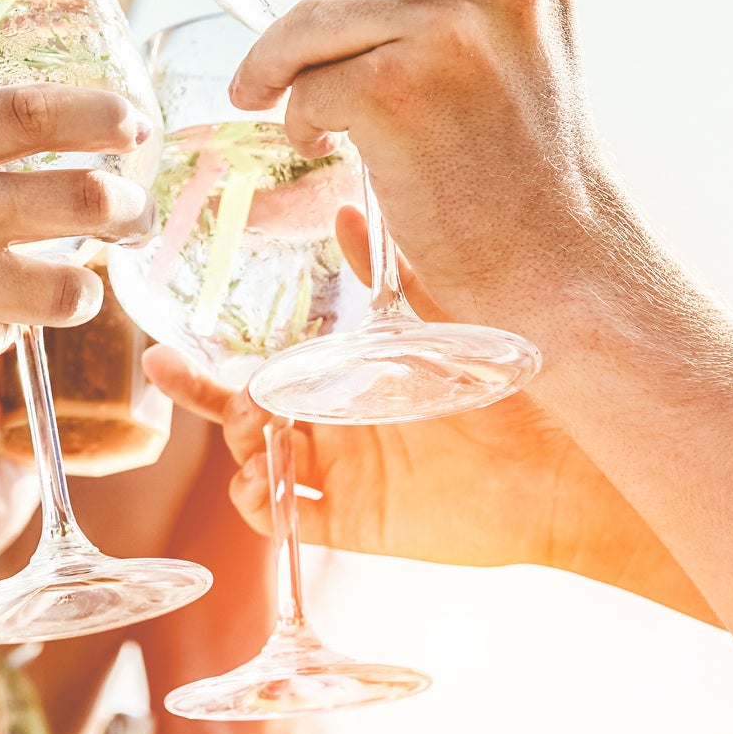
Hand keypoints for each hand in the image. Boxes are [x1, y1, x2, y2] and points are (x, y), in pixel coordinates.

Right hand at [0, 83, 153, 426]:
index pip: (39, 113)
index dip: (103, 116)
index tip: (134, 125)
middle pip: (88, 198)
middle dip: (131, 208)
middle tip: (137, 215)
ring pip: (74, 288)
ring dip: (85, 288)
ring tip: (74, 287)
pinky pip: (6, 342)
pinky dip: (2, 337)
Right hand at [142, 210, 711, 621]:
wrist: (564, 462)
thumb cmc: (512, 381)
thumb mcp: (442, 314)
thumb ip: (389, 276)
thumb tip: (346, 212)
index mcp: (346, 376)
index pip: (265, 366)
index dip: (212, 360)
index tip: (168, 342)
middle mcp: (334, 424)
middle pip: (244, 415)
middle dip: (204, 396)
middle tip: (171, 370)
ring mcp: (343, 474)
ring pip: (257, 465)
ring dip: (239, 447)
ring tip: (252, 424)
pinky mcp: (357, 521)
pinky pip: (289, 520)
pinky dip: (263, 504)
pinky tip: (263, 483)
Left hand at [203, 0, 600, 322]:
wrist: (557, 270)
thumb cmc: (520, 162)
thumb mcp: (521, 36)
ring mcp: (455, 30)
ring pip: (308, 16)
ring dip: (272, 67)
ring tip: (274, 105)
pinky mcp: (403, 94)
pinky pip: (298, 85)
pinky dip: (293, 120)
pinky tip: (327, 154)